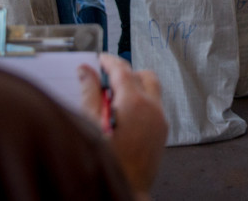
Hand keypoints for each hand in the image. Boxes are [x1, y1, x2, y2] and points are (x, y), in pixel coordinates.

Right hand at [79, 54, 166, 195]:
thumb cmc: (109, 164)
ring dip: (135, 87)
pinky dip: (141, 101)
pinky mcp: (162, 132)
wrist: (127, 191)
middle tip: (105, 79)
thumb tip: (85, 72)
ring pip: (152, 90)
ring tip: (112, 100)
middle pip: (142, 75)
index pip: (122, 70)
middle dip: (124, 73)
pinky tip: (122, 116)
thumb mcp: (91, 125)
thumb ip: (89, 94)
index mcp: (135, 104)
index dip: (109, 61)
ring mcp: (160, 120)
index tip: (100, 59)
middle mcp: (153, 109)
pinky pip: (154, 106)